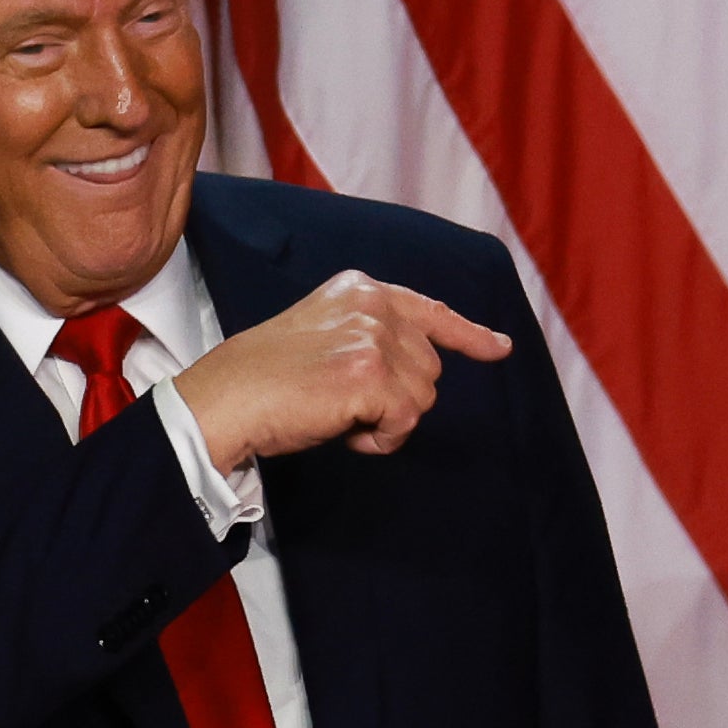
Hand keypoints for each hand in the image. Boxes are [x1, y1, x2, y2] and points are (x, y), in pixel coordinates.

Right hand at [175, 271, 511, 467]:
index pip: (431, 310)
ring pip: (423, 397)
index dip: (470, 335)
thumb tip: (415, 369)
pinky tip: (346, 432)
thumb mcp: (323, 332)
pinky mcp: (372, 375)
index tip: (499, 348)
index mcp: (361, 288)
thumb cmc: (264, 378)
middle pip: (429, 367)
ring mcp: (375, 338)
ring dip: (389, 420)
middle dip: (398, 397)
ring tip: (340, 416)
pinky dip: (382, 439)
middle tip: (345, 406)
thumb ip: (368, 333)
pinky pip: (406, 421)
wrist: (227, 398)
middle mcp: (374, 305)